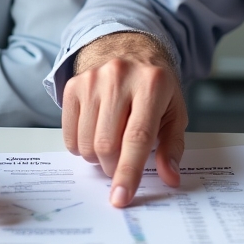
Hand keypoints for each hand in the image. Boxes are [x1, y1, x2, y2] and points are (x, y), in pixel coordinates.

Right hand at [62, 32, 187, 207]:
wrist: (128, 46)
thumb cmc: (155, 84)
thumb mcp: (174, 109)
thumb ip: (172, 146)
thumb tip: (170, 178)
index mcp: (152, 84)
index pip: (137, 137)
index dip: (129, 171)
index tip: (121, 197)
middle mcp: (120, 78)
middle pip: (107, 144)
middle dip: (113, 166)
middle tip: (122, 162)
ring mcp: (93, 79)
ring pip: (87, 142)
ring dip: (97, 158)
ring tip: (111, 144)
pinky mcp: (73, 84)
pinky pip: (69, 133)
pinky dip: (81, 146)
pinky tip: (95, 134)